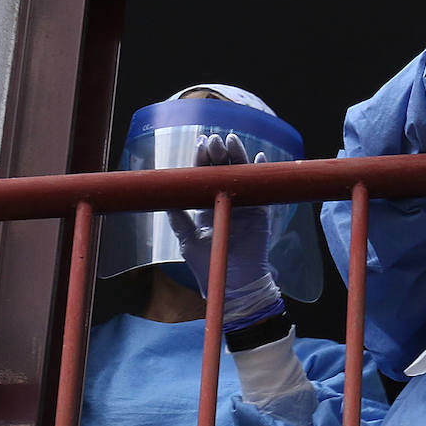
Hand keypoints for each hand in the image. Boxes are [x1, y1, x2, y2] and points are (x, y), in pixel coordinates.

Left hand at [166, 134, 284, 329]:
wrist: (232, 285)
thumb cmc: (208, 265)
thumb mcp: (187, 239)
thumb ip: (178, 218)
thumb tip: (163, 197)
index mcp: (208, 205)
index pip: (205, 176)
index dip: (202, 160)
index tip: (199, 144)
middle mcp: (228, 201)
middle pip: (223, 170)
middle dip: (218, 153)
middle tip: (213, 140)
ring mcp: (245, 206)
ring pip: (242, 175)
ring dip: (238, 156)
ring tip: (232, 141)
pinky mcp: (261, 214)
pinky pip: (262, 190)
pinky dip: (263, 174)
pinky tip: (260, 158)